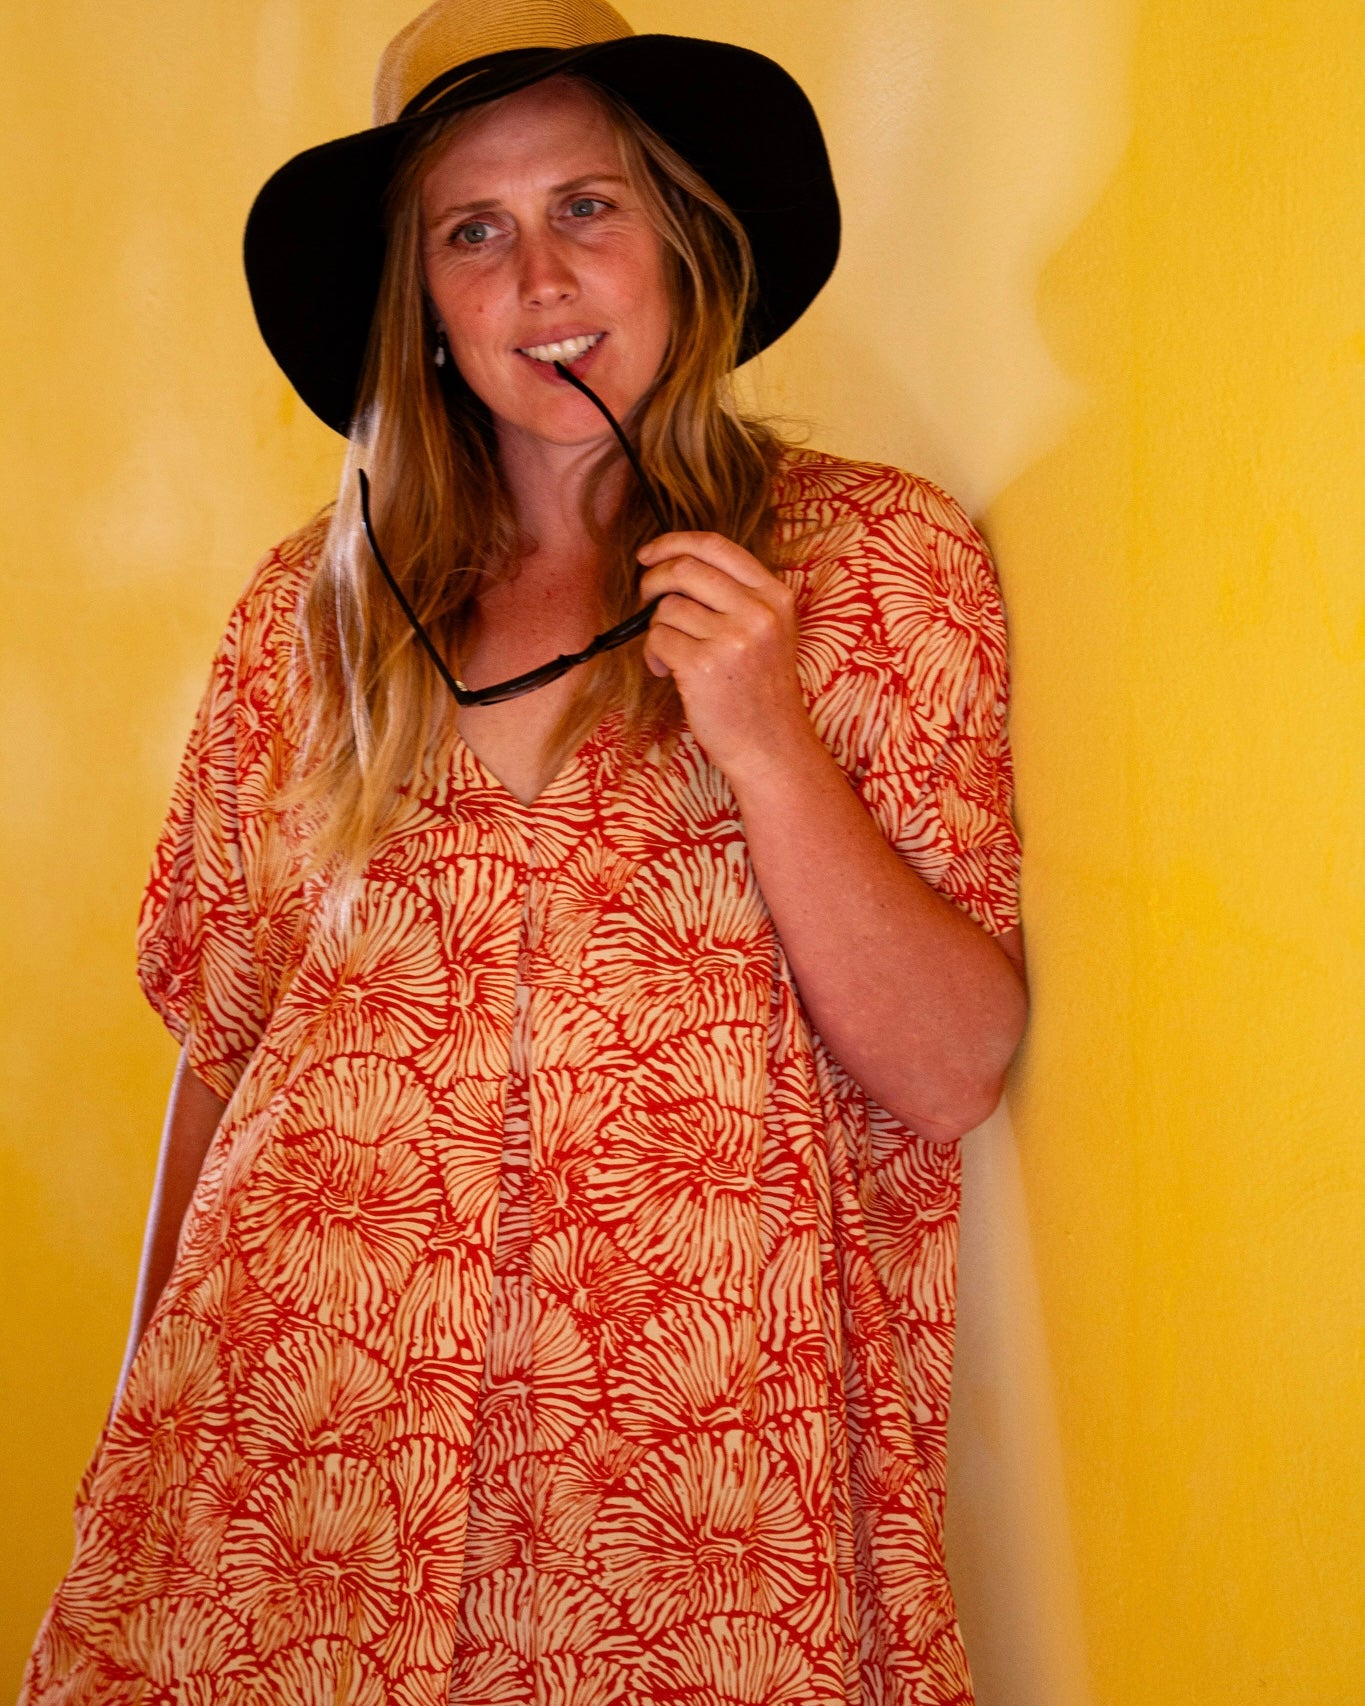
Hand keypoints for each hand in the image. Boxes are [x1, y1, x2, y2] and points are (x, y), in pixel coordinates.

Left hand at [637, 531, 815, 780]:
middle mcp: (758, 611)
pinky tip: (669, 673)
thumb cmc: (761, 690)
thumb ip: (737, 594)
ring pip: (666, 608)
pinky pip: (657, 639)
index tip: (649, 555)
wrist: (772, 746)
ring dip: (657, 630)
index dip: (673, 543)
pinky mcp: (704, 666)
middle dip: (652, 581)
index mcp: (775, 595)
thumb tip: (674, 564)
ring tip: (672, 656)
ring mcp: (732, 638)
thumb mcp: (769, 630)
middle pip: (683, 569)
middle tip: (646, 601)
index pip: (715, 545)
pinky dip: (654, 655)